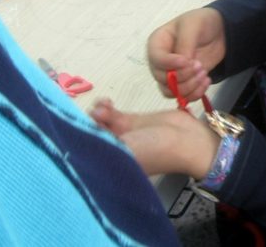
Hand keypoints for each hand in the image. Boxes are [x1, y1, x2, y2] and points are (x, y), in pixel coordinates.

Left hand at [90, 99, 220, 177]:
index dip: (78, 135)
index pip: (85, 148)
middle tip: (97, 114)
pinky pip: (112, 114)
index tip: (79, 124)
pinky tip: (106, 102)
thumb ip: (101, 137)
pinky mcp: (131, 122)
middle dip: (88, 121)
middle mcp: (113, 150)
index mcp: (109, 163)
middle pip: (90, 133)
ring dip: (98, 112)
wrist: (186, 140)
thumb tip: (81, 127)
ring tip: (105, 107)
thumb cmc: (157, 151)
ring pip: (100, 122)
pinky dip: (105, 107)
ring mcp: (121, 135)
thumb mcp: (127, 149)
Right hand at [147, 7, 225, 100]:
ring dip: (189, 87)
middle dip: (183, 76)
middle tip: (200, 66)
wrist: (219, 31)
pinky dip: (195, 94)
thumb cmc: (202, 23)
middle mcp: (160, 61)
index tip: (187, 62)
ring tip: (204, 74)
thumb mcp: (192, 25)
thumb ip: (185, 44)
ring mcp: (170, 73)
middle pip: (162, 79)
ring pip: (170, 91)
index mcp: (157, 43)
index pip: (156, 59)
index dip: (170, 64)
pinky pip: (182, 96)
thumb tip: (182, 64)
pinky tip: (206, 81)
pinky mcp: (183, 82)